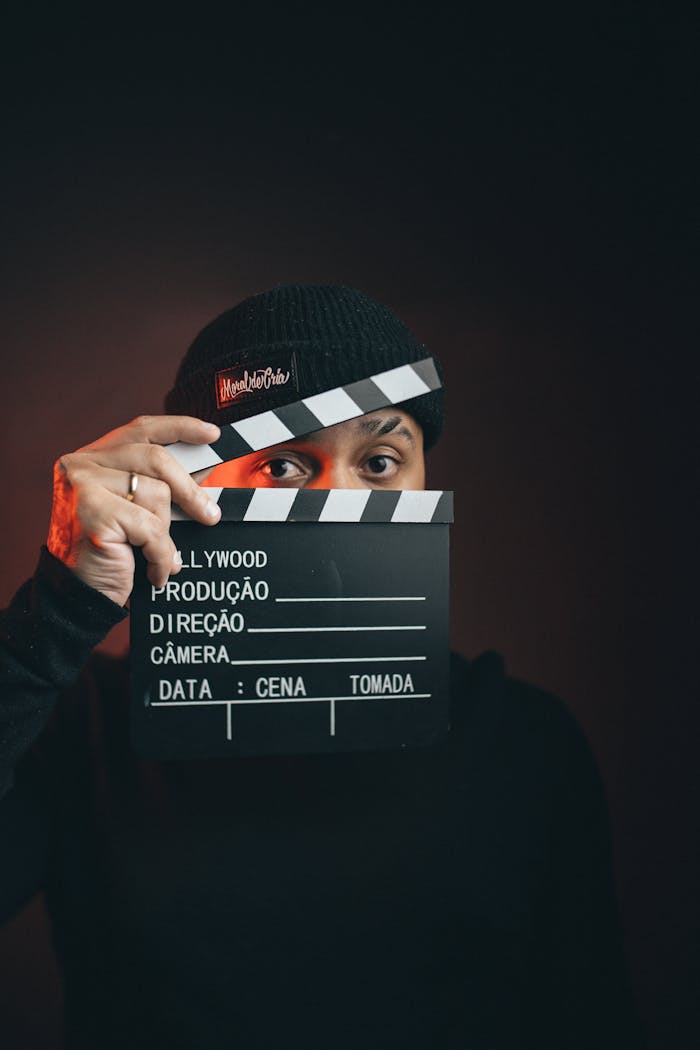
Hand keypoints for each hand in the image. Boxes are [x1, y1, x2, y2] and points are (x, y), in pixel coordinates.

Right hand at [47, 416, 221, 605]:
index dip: (180, 428)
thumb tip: (204, 465)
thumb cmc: (109, 554)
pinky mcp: (93, 513)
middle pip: (156, 459)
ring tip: (158, 555)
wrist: (80, 597)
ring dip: (166, 534)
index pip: (141, 430)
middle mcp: (81, 465)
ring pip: (157, 494)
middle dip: (189, 490)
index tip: (211, 434)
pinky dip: (160, 555)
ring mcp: (83, 487)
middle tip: (209, 515)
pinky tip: (153, 571)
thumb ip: (161, 484)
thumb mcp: (137, 510)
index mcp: (91, 458)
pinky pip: (151, 528)